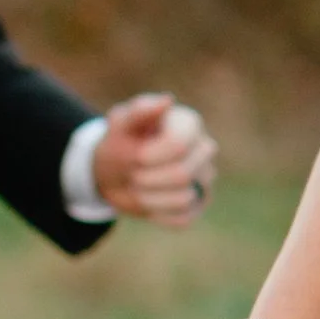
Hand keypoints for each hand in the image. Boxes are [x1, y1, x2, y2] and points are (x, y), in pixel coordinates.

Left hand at [93, 94, 217, 226]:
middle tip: (132, 173)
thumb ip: (141, 110)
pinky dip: (157, 213)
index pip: (179, 146)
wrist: (115, 168)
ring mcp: (204, 178)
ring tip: (137, 186)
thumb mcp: (121, 123)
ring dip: (148, 197)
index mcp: (190, 123)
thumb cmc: (121, 139)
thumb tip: (167, 100)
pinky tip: (148, 201)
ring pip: (183, 199)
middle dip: (147, 178)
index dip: (151, 157)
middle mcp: (204, 150)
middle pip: (183, 174)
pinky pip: (182, 218)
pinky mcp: (197, 204)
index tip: (135, 156)